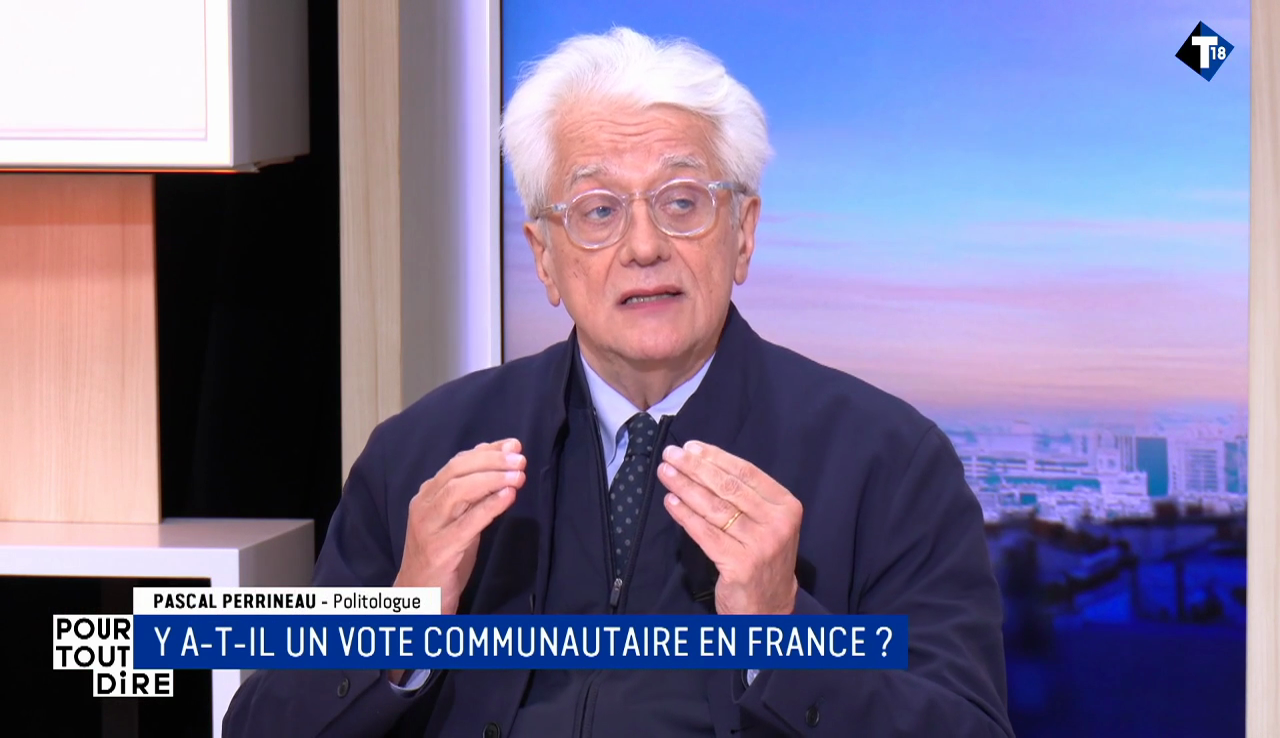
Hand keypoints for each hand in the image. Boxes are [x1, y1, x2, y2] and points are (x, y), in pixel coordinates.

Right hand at [394, 439, 525, 614]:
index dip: (486, 451)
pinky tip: (508, 497)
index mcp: (427, 495)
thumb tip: (493, 459)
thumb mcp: (456, 518)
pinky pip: (466, 523)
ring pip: (458, 491)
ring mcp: (429, 527)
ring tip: (518, 476)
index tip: (513, 446)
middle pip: (457, 472)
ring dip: (492, 479)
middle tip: (520, 459)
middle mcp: (424, 506)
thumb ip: (471, 492)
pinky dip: (488, 507)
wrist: (418, 595)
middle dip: (491, 461)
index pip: (457, 463)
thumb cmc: (441, 554)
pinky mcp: (439, 549)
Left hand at [658, 442, 801, 615]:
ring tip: (666, 473)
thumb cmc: (762, 559)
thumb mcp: (767, 523)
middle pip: (729, 488)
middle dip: (695, 468)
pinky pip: (705, 533)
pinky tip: (671, 501)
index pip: (747, 473)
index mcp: (787, 506)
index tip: (691, 447)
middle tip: (671, 454)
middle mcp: (777, 524)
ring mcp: (760, 545)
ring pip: (715, 508)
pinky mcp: (740, 565)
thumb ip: (746, 497)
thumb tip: (703, 463)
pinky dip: (685, 515)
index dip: (716, 458)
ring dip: (685, 487)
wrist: (769, 608)